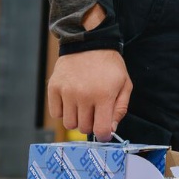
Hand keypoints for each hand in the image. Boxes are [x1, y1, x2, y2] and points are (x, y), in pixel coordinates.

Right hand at [47, 5, 131, 140]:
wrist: (89, 43)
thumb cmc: (110, 66)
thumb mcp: (125, 84)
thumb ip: (120, 108)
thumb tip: (110, 129)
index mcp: (104, 95)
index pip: (101, 129)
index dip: (104, 135)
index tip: (104, 132)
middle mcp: (84, 96)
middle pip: (84, 128)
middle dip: (91, 125)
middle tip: (95, 113)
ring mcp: (67, 92)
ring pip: (69, 124)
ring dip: (77, 119)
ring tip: (83, 106)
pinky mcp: (54, 88)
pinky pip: (55, 114)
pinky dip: (63, 112)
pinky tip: (71, 101)